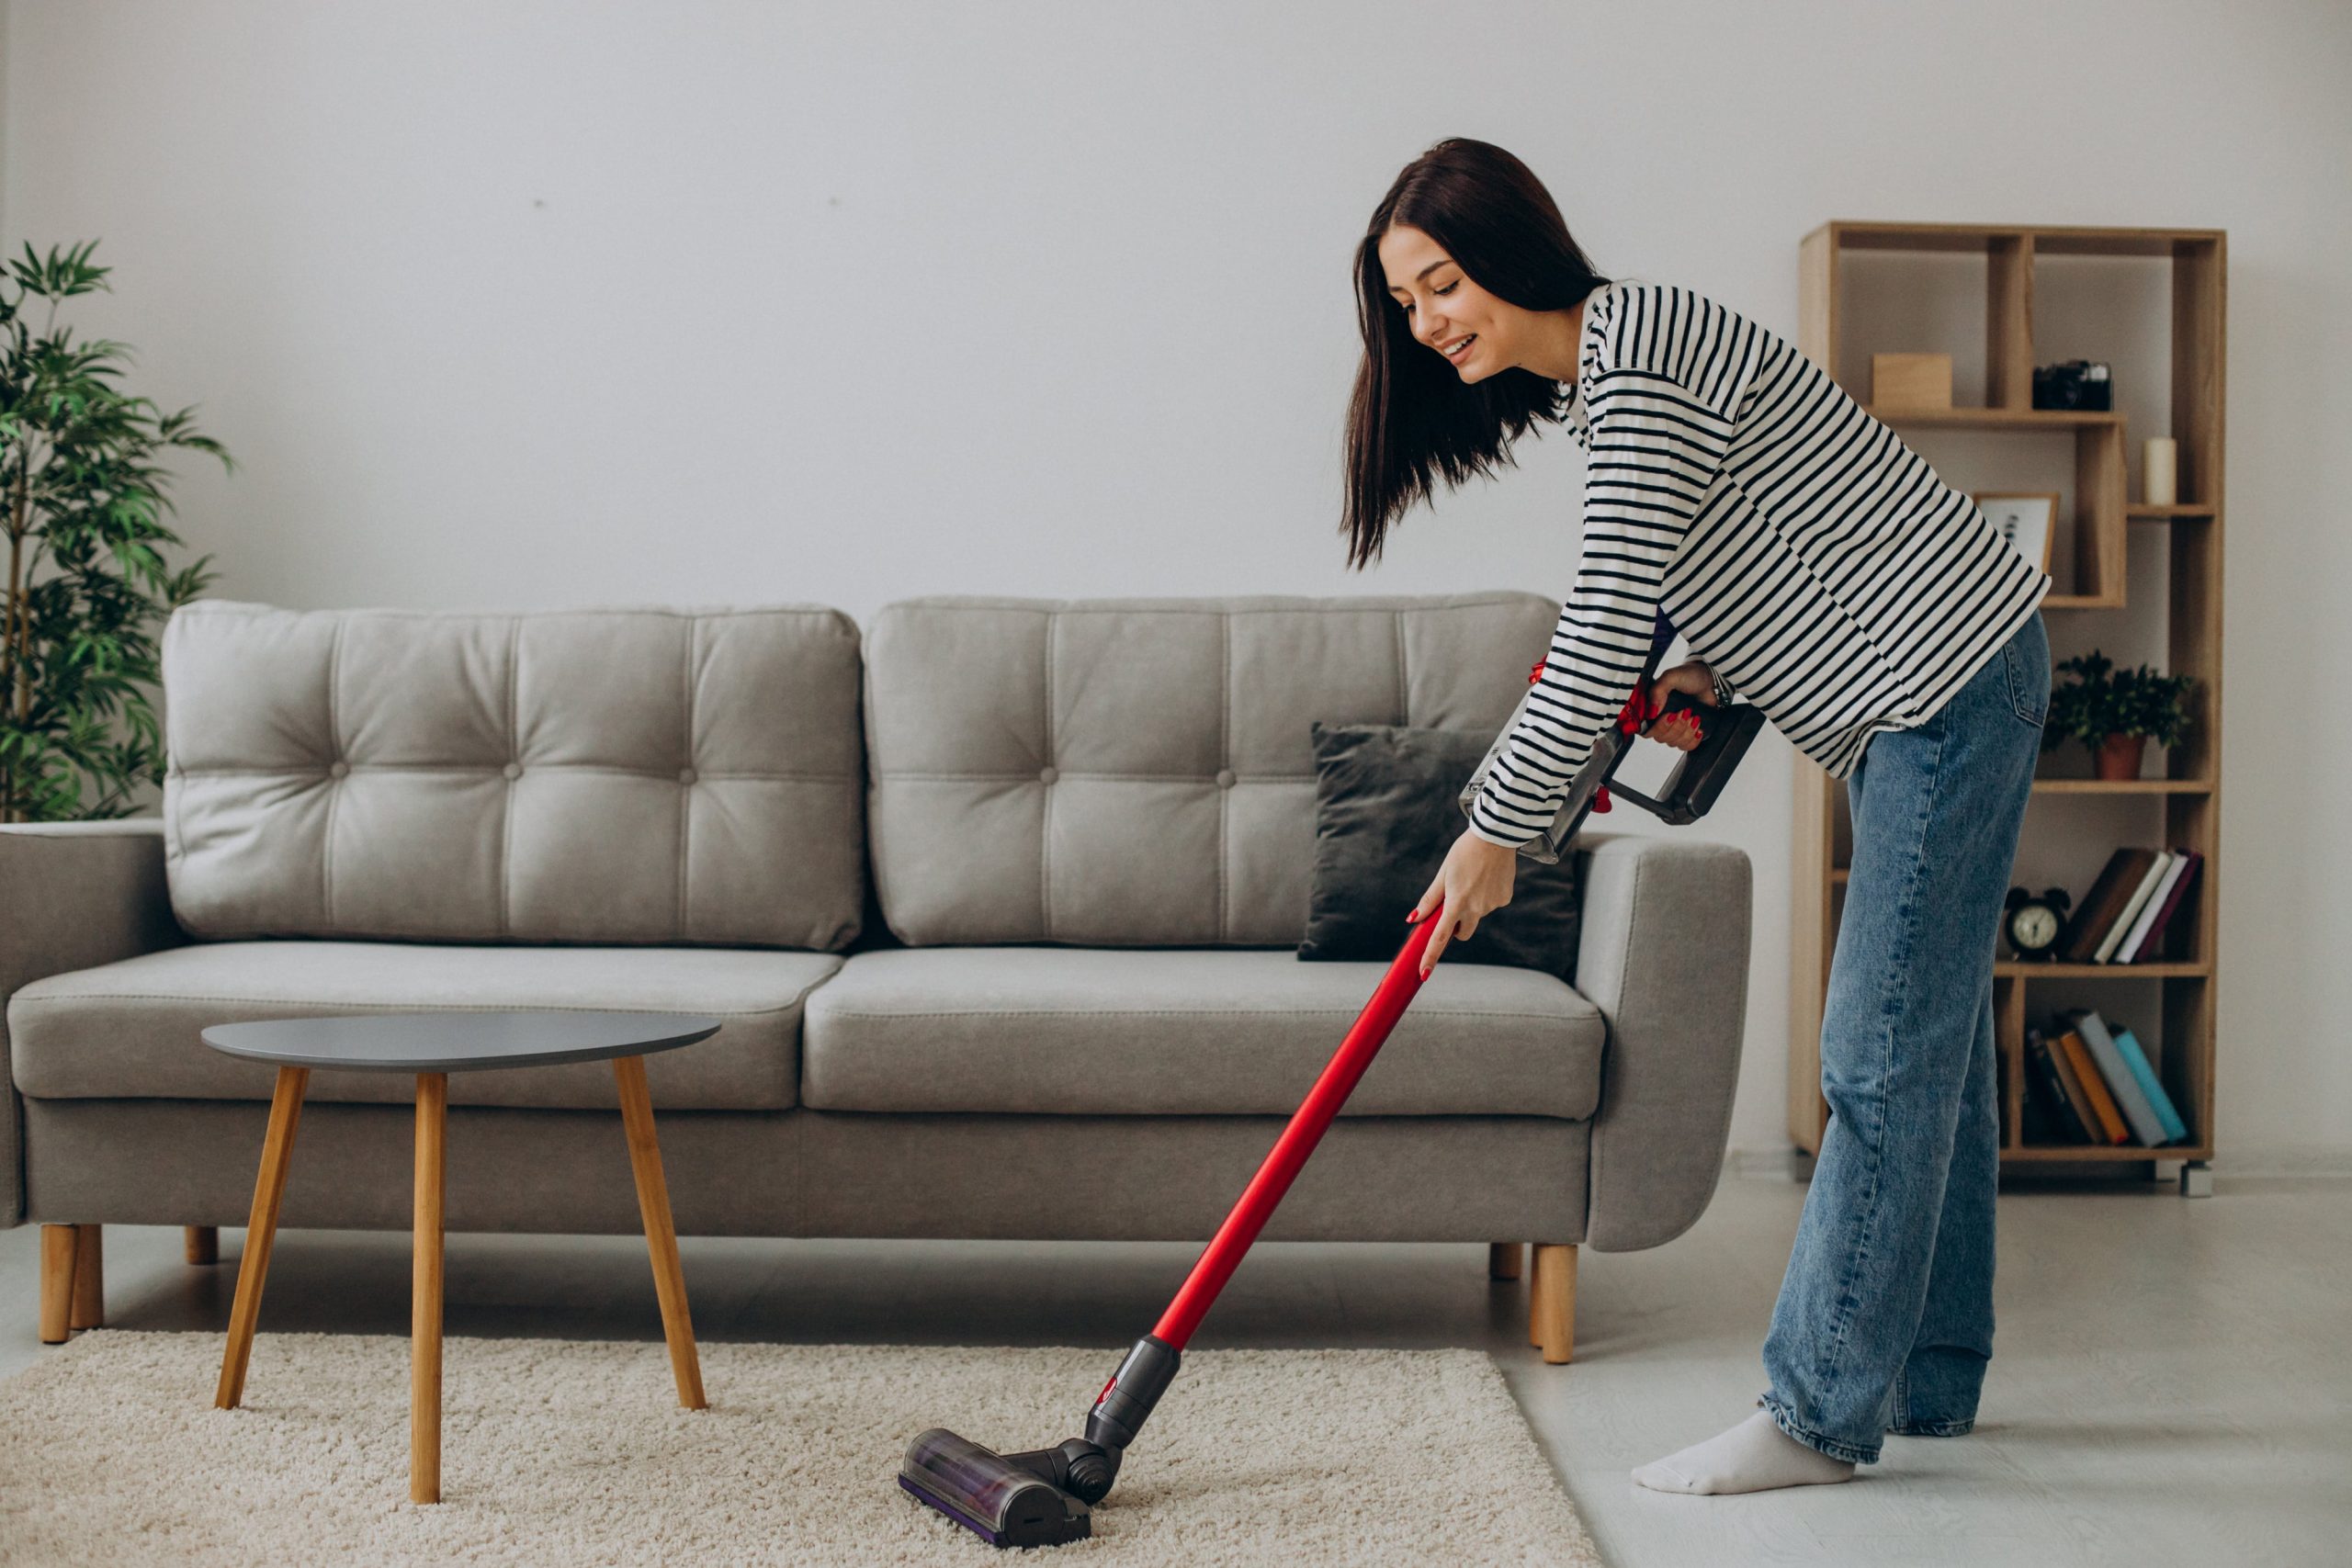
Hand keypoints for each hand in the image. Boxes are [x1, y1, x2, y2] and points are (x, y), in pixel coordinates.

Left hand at [1407, 829, 1518, 977]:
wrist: (1497, 835)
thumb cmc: (1464, 852)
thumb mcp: (1443, 874)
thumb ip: (1430, 899)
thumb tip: (1414, 919)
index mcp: (1456, 902)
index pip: (1440, 937)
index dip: (1431, 957)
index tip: (1424, 974)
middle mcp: (1476, 908)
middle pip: (1462, 933)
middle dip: (1455, 928)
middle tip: (1452, 906)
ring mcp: (1493, 905)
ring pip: (1477, 915)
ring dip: (1471, 906)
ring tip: (1473, 878)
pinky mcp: (1505, 898)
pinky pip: (1491, 904)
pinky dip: (1486, 896)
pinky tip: (1487, 877)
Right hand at [1643, 660, 1718, 751]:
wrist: (1711, 681)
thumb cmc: (1690, 676)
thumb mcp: (1671, 677)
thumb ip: (1658, 690)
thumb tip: (1651, 711)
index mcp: (1651, 707)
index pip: (1645, 728)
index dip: (1657, 726)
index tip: (1670, 715)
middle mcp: (1660, 720)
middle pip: (1660, 737)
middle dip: (1675, 727)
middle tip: (1686, 711)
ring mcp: (1674, 728)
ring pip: (1673, 743)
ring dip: (1685, 731)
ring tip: (1694, 715)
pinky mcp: (1687, 733)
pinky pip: (1686, 746)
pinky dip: (1693, 739)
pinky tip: (1698, 728)